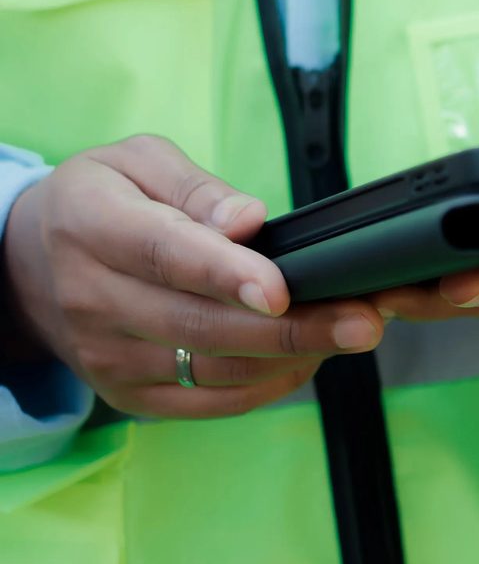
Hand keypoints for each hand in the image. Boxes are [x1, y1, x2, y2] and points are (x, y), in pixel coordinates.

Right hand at [1, 135, 384, 418]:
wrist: (33, 264)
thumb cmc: (103, 202)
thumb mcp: (137, 162)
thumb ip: (196, 187)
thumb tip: (247, 220)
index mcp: (94, 227)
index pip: (167, 255)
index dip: (228, 274)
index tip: (281, 288)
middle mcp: (94, 299)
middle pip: (201, 324)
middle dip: (291, 327)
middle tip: (361, 319)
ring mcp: (108, 356)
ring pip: (211, 369)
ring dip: (290, 357)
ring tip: (351, 334)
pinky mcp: (129, 394)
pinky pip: (206, 402)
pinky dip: (265, 385)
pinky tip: (309, 359)